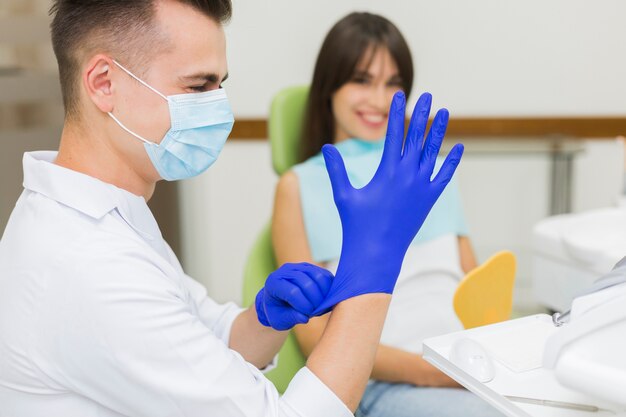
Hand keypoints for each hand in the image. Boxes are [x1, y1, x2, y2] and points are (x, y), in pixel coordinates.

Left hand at [255, 262, 332, 330]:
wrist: (279, 301)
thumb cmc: (278, 312)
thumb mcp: (279, 319)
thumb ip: (291, 317)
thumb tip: (304, 317)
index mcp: (274, 283)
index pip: (293, 292)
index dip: (304, 305)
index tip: (307, 315)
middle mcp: (285, 270)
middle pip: (307, 283)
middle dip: (315, 301)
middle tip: (316, 312)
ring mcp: (299, 266)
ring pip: (318, 276)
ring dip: (324, 294)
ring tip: (320, 306)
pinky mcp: (311, 267)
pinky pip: (325, 275)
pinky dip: (329, 288)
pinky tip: (325, 299)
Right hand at [314, 92, 463, 313]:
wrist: (377, 252)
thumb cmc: (356, 224)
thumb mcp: (343, 195)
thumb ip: (336, 169)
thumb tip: (327, 147)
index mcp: (386, 172)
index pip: (393, 134)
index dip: (396, 113)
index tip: (399, 95)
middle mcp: (407, 176)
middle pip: (416, 138)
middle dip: (422, 115)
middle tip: (428, 96)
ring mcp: (420, 188)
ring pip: (432, 153)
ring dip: (438, 131)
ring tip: (444, 112)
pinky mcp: (429, 200)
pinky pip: (443, 177)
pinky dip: (451, 162)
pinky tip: (458, 148)